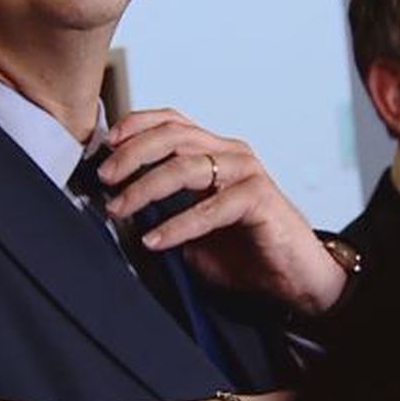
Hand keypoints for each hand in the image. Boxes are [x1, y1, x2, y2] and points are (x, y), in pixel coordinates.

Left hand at [100, 108, 347, 315]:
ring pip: (187, 165)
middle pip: (174, 135)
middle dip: (132, 153)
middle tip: (105, 177)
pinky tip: (155, 240)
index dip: (137, 124)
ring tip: (120, 209)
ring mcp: (246, 172)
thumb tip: (119, 207)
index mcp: (215, 151)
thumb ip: (162, 211)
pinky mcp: (259, 198)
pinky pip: (211, 207)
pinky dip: (178, 225)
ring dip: (146, 187)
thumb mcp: (192, 228)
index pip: (172, 121)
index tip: (107, 143)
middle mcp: (230, 153)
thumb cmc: (244, 251)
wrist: (294, 279)